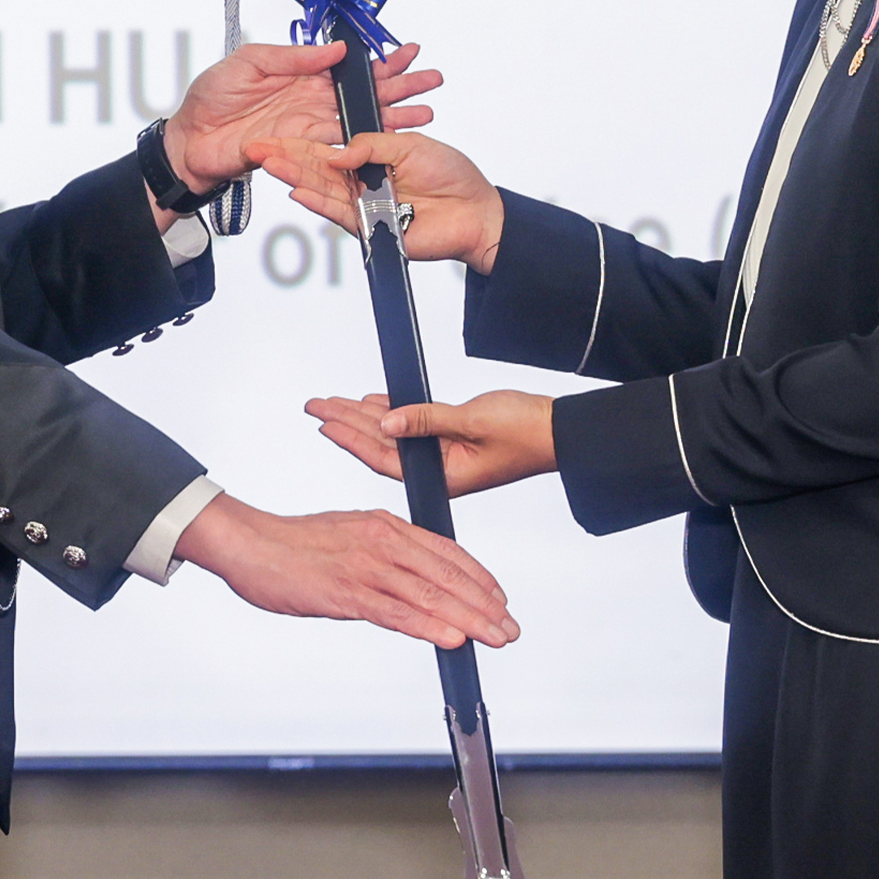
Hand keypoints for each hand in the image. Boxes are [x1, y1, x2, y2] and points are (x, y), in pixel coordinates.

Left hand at [162, 39, 437, 200]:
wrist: (190, 142)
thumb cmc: (210, 99)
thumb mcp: (249, 61)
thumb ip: (294, 57)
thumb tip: (336, 49)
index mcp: (299, 74)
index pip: (347, 65)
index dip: (377, 61)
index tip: (406, 54)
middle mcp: (310, 100)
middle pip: (363, 93)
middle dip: (399, 87)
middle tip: (430, 81)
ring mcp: (310, 126)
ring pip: (360, 120)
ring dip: (393, 116)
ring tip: (424, 112)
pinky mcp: (304, 150)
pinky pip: (341, 146)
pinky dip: (368, 143)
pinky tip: (393, 139)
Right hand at [171, 491, 519, 650]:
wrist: (246, 543)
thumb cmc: (289, 544)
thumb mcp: (346, 533)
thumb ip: (379, 551)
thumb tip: (404, 575)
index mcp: (384, 526)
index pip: (446, 552)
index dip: (478, 578)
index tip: (499, 599)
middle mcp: (382, 543)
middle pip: (447, 576)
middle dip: (485, 605)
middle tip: (509, 629)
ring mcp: (366, 567)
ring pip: (430, 595)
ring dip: (470, 620)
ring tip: (495, 638)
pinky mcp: (346, 593)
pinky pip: (397, 613)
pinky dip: (428, 626)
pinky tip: (452, 639)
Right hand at [244, 128, 503, 270]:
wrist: (476, 212)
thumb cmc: (453, 176)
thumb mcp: (411, 144)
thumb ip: (372, 144)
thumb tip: (339, 153)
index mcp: (370, 158)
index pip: (327, 148)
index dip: (299, 141)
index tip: (274, 133)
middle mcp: (361, 182)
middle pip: (315, 168)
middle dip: (284, 156)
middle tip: (256, 146)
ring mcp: (363, 204)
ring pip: (320, 189)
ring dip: (293, 176)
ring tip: (268, 163)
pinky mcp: (369, 225)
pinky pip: (338, 213)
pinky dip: (318, 203)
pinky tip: (297, 191)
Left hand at [307, 388, 559, 497]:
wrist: (562, 429)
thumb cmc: (527, 431)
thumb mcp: (471, 420)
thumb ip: (425, 421)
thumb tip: (384, 423)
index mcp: (444, 476)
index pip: (383, 458)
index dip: (350, 438)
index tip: (323, 422)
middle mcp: (440, 469)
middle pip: (382, 445)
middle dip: (347, 423)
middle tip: (315, 405)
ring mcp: (448, 454)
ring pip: (395, 433)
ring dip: (365, 416)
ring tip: (334, 402)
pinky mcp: (456, 438)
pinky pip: (415, 425)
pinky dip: (393, 410)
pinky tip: (372, 402)